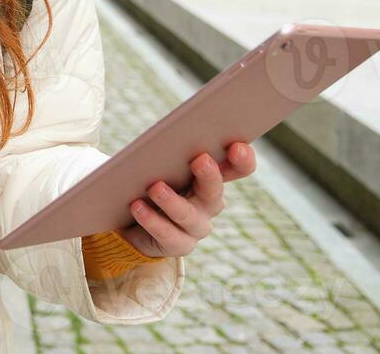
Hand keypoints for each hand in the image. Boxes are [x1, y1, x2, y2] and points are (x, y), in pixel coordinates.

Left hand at [118, 141, 255, 258]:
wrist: (136, 223)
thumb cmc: (152, 181)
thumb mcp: (163, 163)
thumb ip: (170, 151)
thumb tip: (164, 135)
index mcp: (211, 177)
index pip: (238, 169)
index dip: (242, 159)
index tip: (237, 146)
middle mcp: (209, 203)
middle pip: (214, 191)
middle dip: (209, 175)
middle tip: (200, 159)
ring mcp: (196, 227)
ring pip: (188, 215)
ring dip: (172, 201)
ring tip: (155, 187)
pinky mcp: (178, 244)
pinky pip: (167, 234)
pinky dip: (152, 220)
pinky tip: (137, 206)